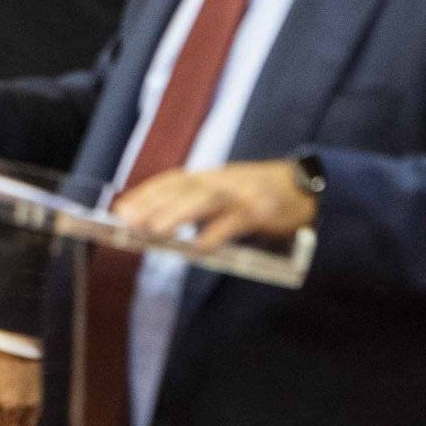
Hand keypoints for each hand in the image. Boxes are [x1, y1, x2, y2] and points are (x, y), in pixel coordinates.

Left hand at [112, 160, 314, 250]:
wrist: (306, 186)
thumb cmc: (258, 195)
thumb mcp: (226, 194)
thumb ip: (197, 205)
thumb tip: (158, 225)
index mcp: (210, 177)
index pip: (172, 181)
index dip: (145, 193)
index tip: (120, 210)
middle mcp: (222, 180)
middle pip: (183, 188)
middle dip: (153, 204)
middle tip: (128, 222)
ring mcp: (242, 193)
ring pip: (204, 199)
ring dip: (176, 214)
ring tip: (153, 231)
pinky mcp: (262, 210)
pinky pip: (236, 221)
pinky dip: (216, 233)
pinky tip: (198, 248)